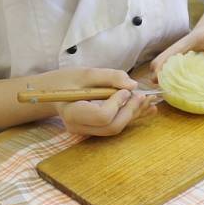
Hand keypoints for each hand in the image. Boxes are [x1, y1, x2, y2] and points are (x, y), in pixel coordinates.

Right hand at [37, 68, 157, 135]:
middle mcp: (79, 127)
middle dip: (131, 111)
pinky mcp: (95, 130)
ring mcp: (87, 132)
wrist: (53, 92)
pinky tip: (148, 109)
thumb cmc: (66, 80)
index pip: (102, 116)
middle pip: (112, 127)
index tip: (125, 90)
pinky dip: (132, 117)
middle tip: (142, 95)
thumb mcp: (86, 73)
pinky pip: (116, 126)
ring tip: (149, 100)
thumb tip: (133, 85)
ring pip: (116, 129)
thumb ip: (109, 77)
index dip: (118, 104)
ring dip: (135, 114)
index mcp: (73, 113)